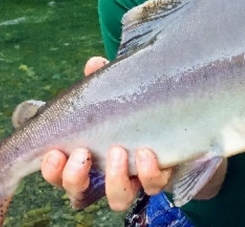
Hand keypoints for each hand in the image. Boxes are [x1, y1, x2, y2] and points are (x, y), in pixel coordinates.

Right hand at [40, 56, 172, 210]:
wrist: (175, 113)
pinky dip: (148, 173)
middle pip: (79, 194)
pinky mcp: (159, 176)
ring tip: (117, 151)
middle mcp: (106, 172)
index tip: (53, 152)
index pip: (60, 173)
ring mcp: (134, 178)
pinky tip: (147, 153)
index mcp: (87, 154)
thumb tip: (94, 63)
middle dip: (75, 177)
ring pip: (117, 198)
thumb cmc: (135, 102)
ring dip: (114, 178)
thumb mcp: (117, 89)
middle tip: (81, 153)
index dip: (52, 170)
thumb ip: (103, 78)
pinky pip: (152, 186)